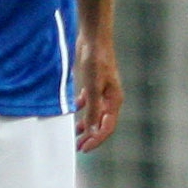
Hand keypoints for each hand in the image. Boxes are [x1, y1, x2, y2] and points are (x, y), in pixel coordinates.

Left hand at [73, 32, 121, 151]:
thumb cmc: (96, 61)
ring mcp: (102, 91)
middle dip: (91, 136)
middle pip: (101, 123)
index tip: (84, 148)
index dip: (96, 139)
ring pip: (94, 114)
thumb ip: (92, 109)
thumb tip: (91, 130)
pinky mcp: (93, 84)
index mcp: (114, 100)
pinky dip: (82, 108)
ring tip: (75, 133)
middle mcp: (110, 98)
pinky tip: (74, 109)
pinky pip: (89, 102)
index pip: (107, 127)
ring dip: (86, 124)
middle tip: (79, 146)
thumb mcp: (92, 87)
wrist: (94, 39)